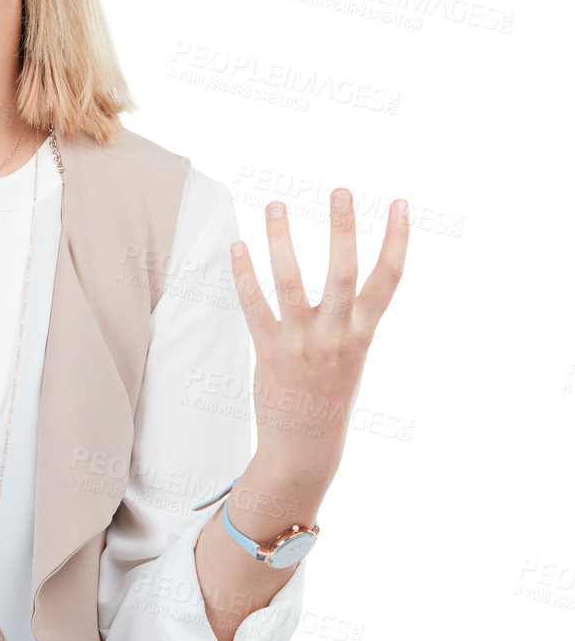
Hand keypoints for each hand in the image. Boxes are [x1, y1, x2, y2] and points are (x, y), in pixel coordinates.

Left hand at [230, 187, 408, 499]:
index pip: (389, 281)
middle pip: (344, 274)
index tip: (401, 204)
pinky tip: (238, 246)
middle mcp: (336, 337)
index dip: (398, 241)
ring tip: (276, 204)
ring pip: (291, 284)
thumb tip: (346, 281)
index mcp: (363, 335)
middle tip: (341, 190)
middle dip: (344, 230)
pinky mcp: (269, 353)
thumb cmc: (328, 397)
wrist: (305, 449)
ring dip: (282, 241)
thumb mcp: (353, 357)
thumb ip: (351, 320)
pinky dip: (244, 274)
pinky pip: (254, 307)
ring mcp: (302, 344)